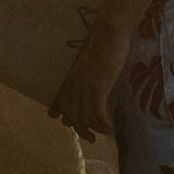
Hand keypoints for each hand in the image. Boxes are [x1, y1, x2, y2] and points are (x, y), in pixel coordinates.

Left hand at [50, 13, 129, 140]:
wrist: (109, 34)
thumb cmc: (102, 44)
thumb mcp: (90, 60)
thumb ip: (87, 71)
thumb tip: (92, 77)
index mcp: (71, 78)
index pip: (62, 101)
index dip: (62, 114)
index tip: (64, 123)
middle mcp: (75, 86)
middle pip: (72, 115)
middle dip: (80, 130)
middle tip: (89, 138)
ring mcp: (86, 88)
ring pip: (85, 118)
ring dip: (94, 130)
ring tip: (103, 135)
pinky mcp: (99, 89)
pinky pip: (98, 115)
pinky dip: (104, 125)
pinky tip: (111, 128)